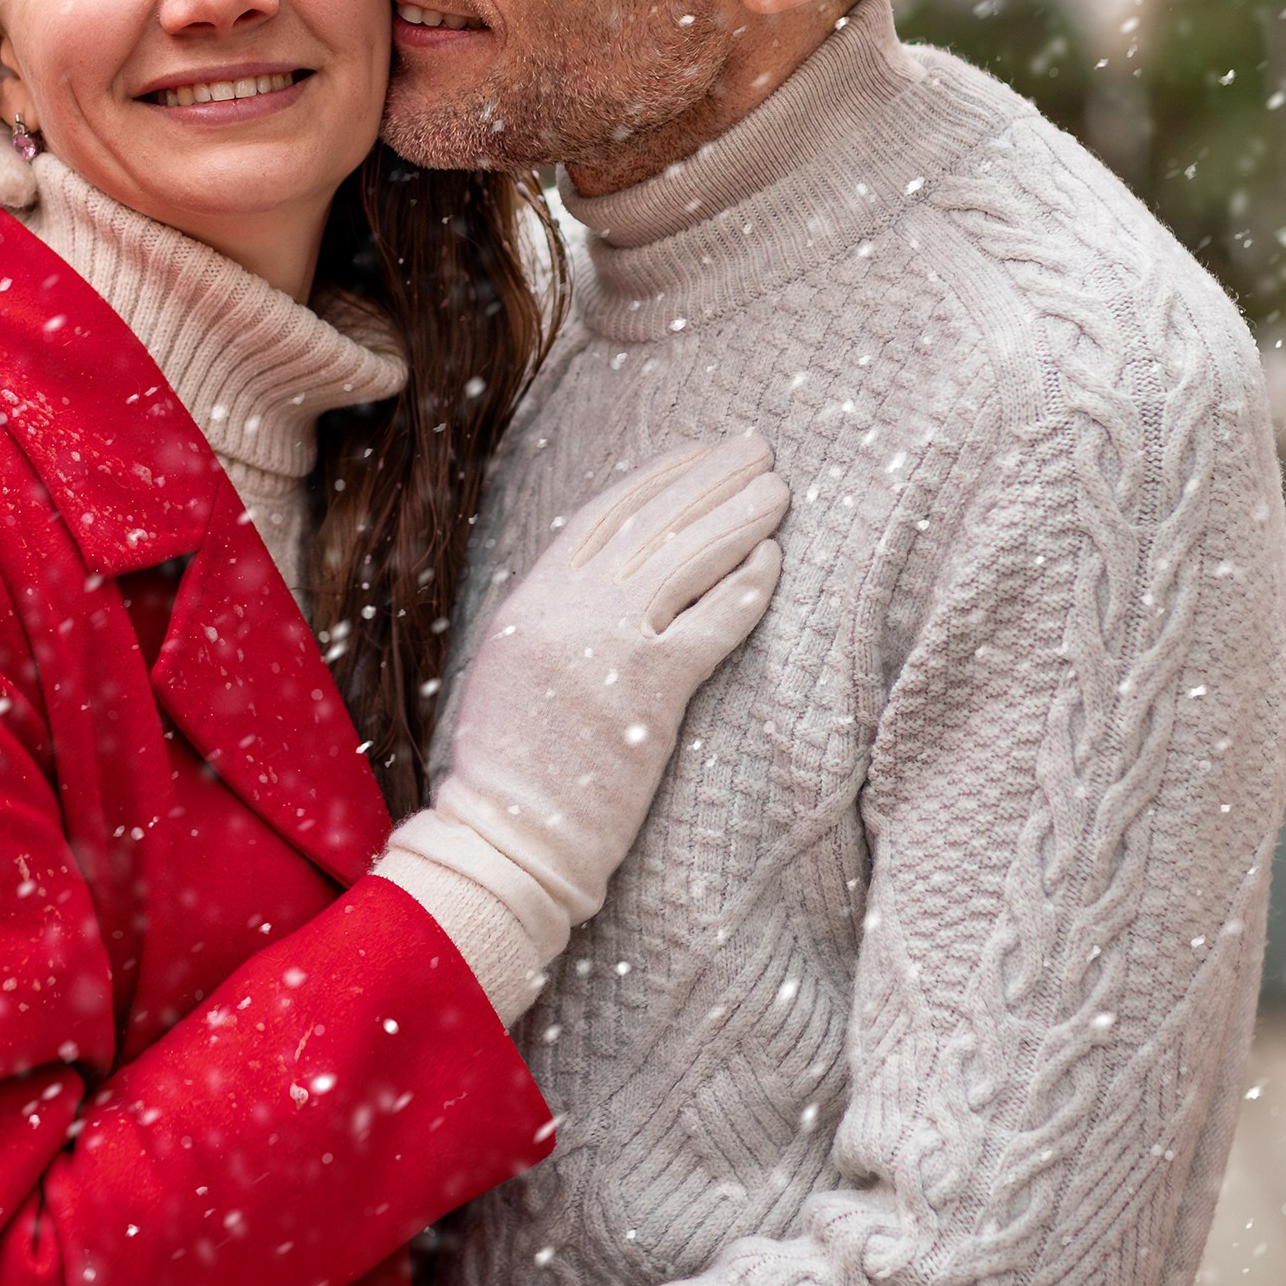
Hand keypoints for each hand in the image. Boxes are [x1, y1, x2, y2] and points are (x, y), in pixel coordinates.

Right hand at [381, 435, 784, 971]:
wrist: (508, 837)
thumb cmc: (512, 766)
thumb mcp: (515, 666)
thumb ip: (557, 614)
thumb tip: (613, 573)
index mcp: (532, 598)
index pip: (605, 512)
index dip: (659, 475)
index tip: (700, 451)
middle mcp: (568, 608)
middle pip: (654, 521)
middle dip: (711, 477)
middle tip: (757, 448)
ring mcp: (608, 646)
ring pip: (687, 558)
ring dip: (739, 517)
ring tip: (778, 491)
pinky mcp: (649, 691)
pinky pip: (711, 624)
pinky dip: (746, 588)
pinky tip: (774, 560)